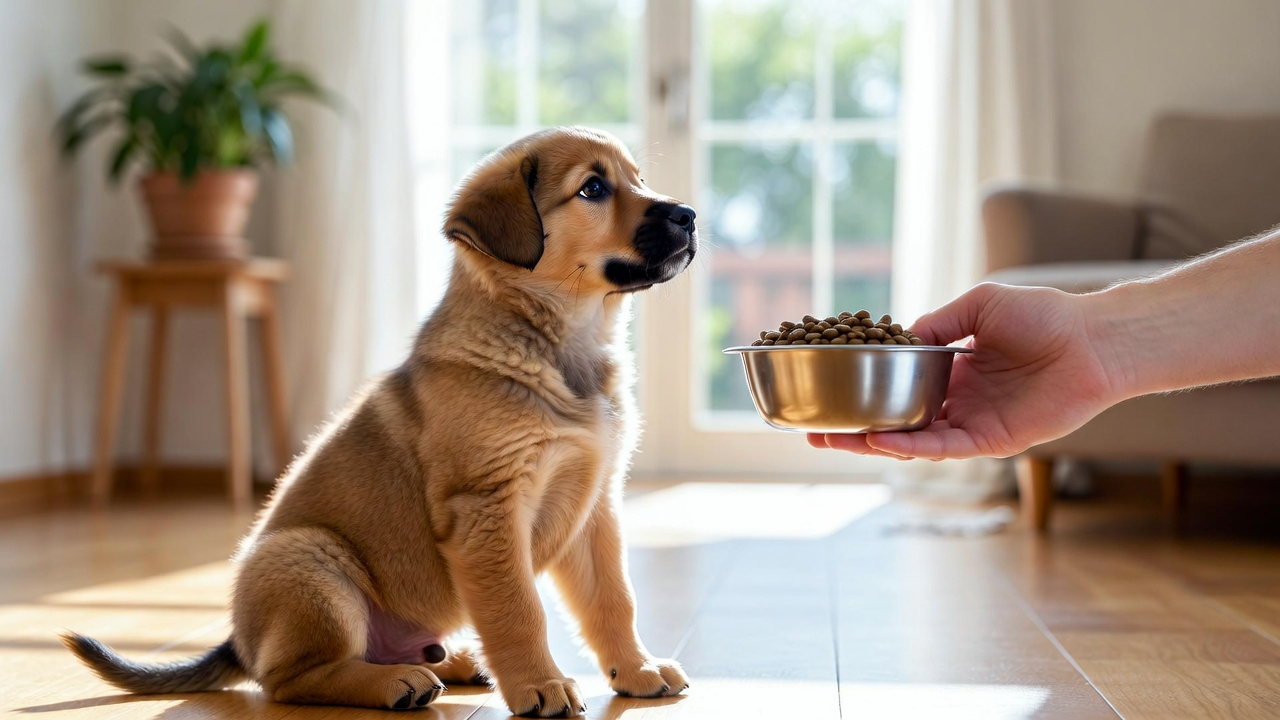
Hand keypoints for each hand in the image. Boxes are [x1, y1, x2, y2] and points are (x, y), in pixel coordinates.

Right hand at [808, 283, 1123, 459]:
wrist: (1093, 339)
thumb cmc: (1046, 315)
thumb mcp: (979, 305)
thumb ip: (939, 323)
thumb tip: (901, 337)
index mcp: (954, 371)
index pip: (898, 389)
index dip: (864, 394)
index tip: (831, 392)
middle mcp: (959, 402)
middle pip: (895, 423)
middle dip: (853, 430)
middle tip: (813, 432)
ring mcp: (973, 423)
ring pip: (912, 441)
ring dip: (871, 443)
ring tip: (833, 441)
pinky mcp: (993, 440)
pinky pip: (945, 447)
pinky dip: (911, 446)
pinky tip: (881, 440)